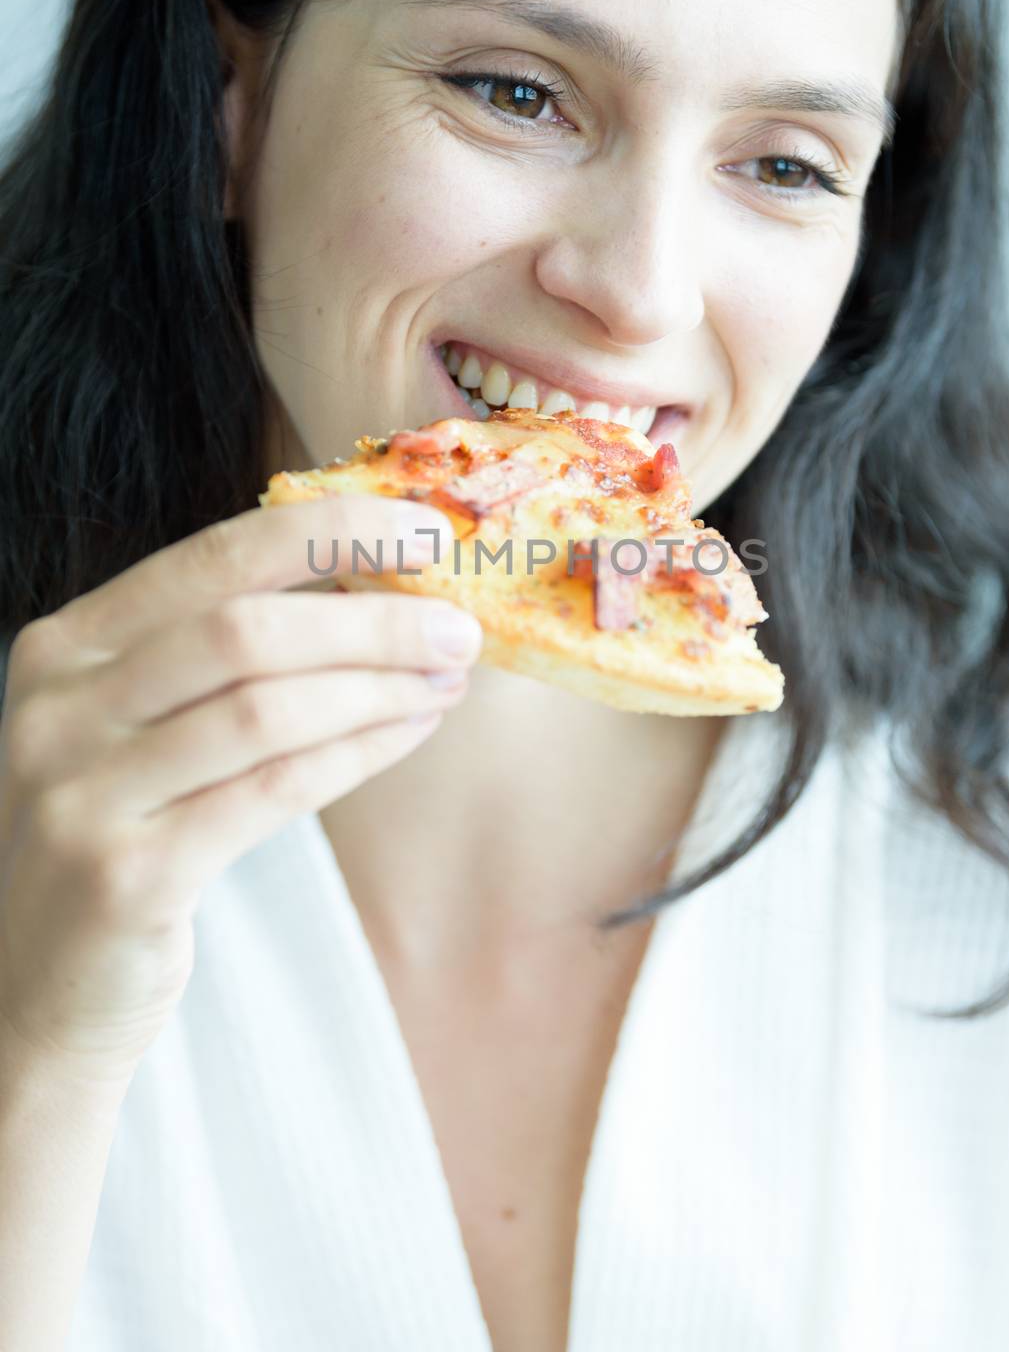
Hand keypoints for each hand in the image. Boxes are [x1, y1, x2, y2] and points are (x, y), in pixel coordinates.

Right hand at [0, 494, 480, 1085]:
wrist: (38, 988)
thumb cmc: (122, 832)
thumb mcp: (136, 724)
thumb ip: (220, 654)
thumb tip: (378, 583)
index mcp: (66, 644)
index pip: (214, 556)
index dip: (330, 533)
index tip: (426, 530)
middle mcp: (59, 707)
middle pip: (246, 630)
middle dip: (372, 620)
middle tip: (457, 627)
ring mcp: (84, 793)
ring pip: (266, 710)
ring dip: (378, 688)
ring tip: (446, 680)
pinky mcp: (128, 874)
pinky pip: (274, 792)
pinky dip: (359, 754)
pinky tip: (411, 733)